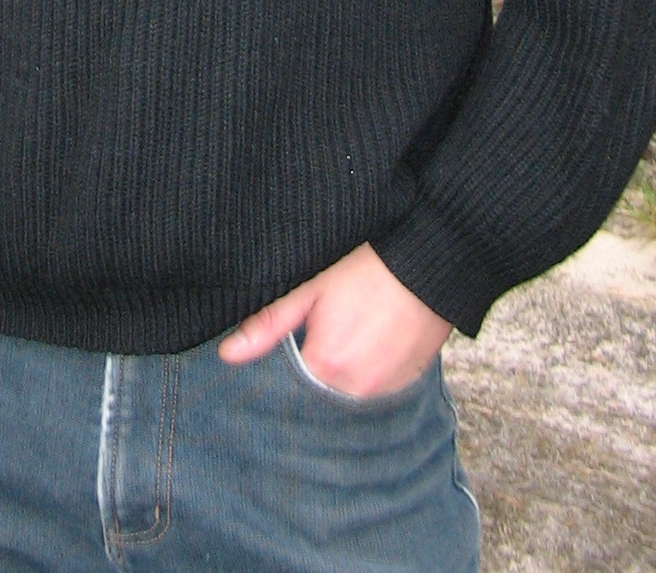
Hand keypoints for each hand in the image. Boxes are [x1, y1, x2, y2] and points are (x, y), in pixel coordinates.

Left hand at [218, 242, 451, 396]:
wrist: (428, 264)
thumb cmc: (366, 269)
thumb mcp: (310, 287)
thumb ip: (269, 324)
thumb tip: (227, 354)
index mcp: (325, 366)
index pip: (289, 384)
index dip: (286, 361)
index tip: (292, 339)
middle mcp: (355, 390)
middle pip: (318, 391)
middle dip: (314, 367)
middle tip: (324, 328)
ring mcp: (384, 392)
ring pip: (347, 392)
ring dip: (341, 373)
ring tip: (348, 331)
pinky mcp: (406, 386)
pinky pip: (374, 390)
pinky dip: (366, 372)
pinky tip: (369, 340)